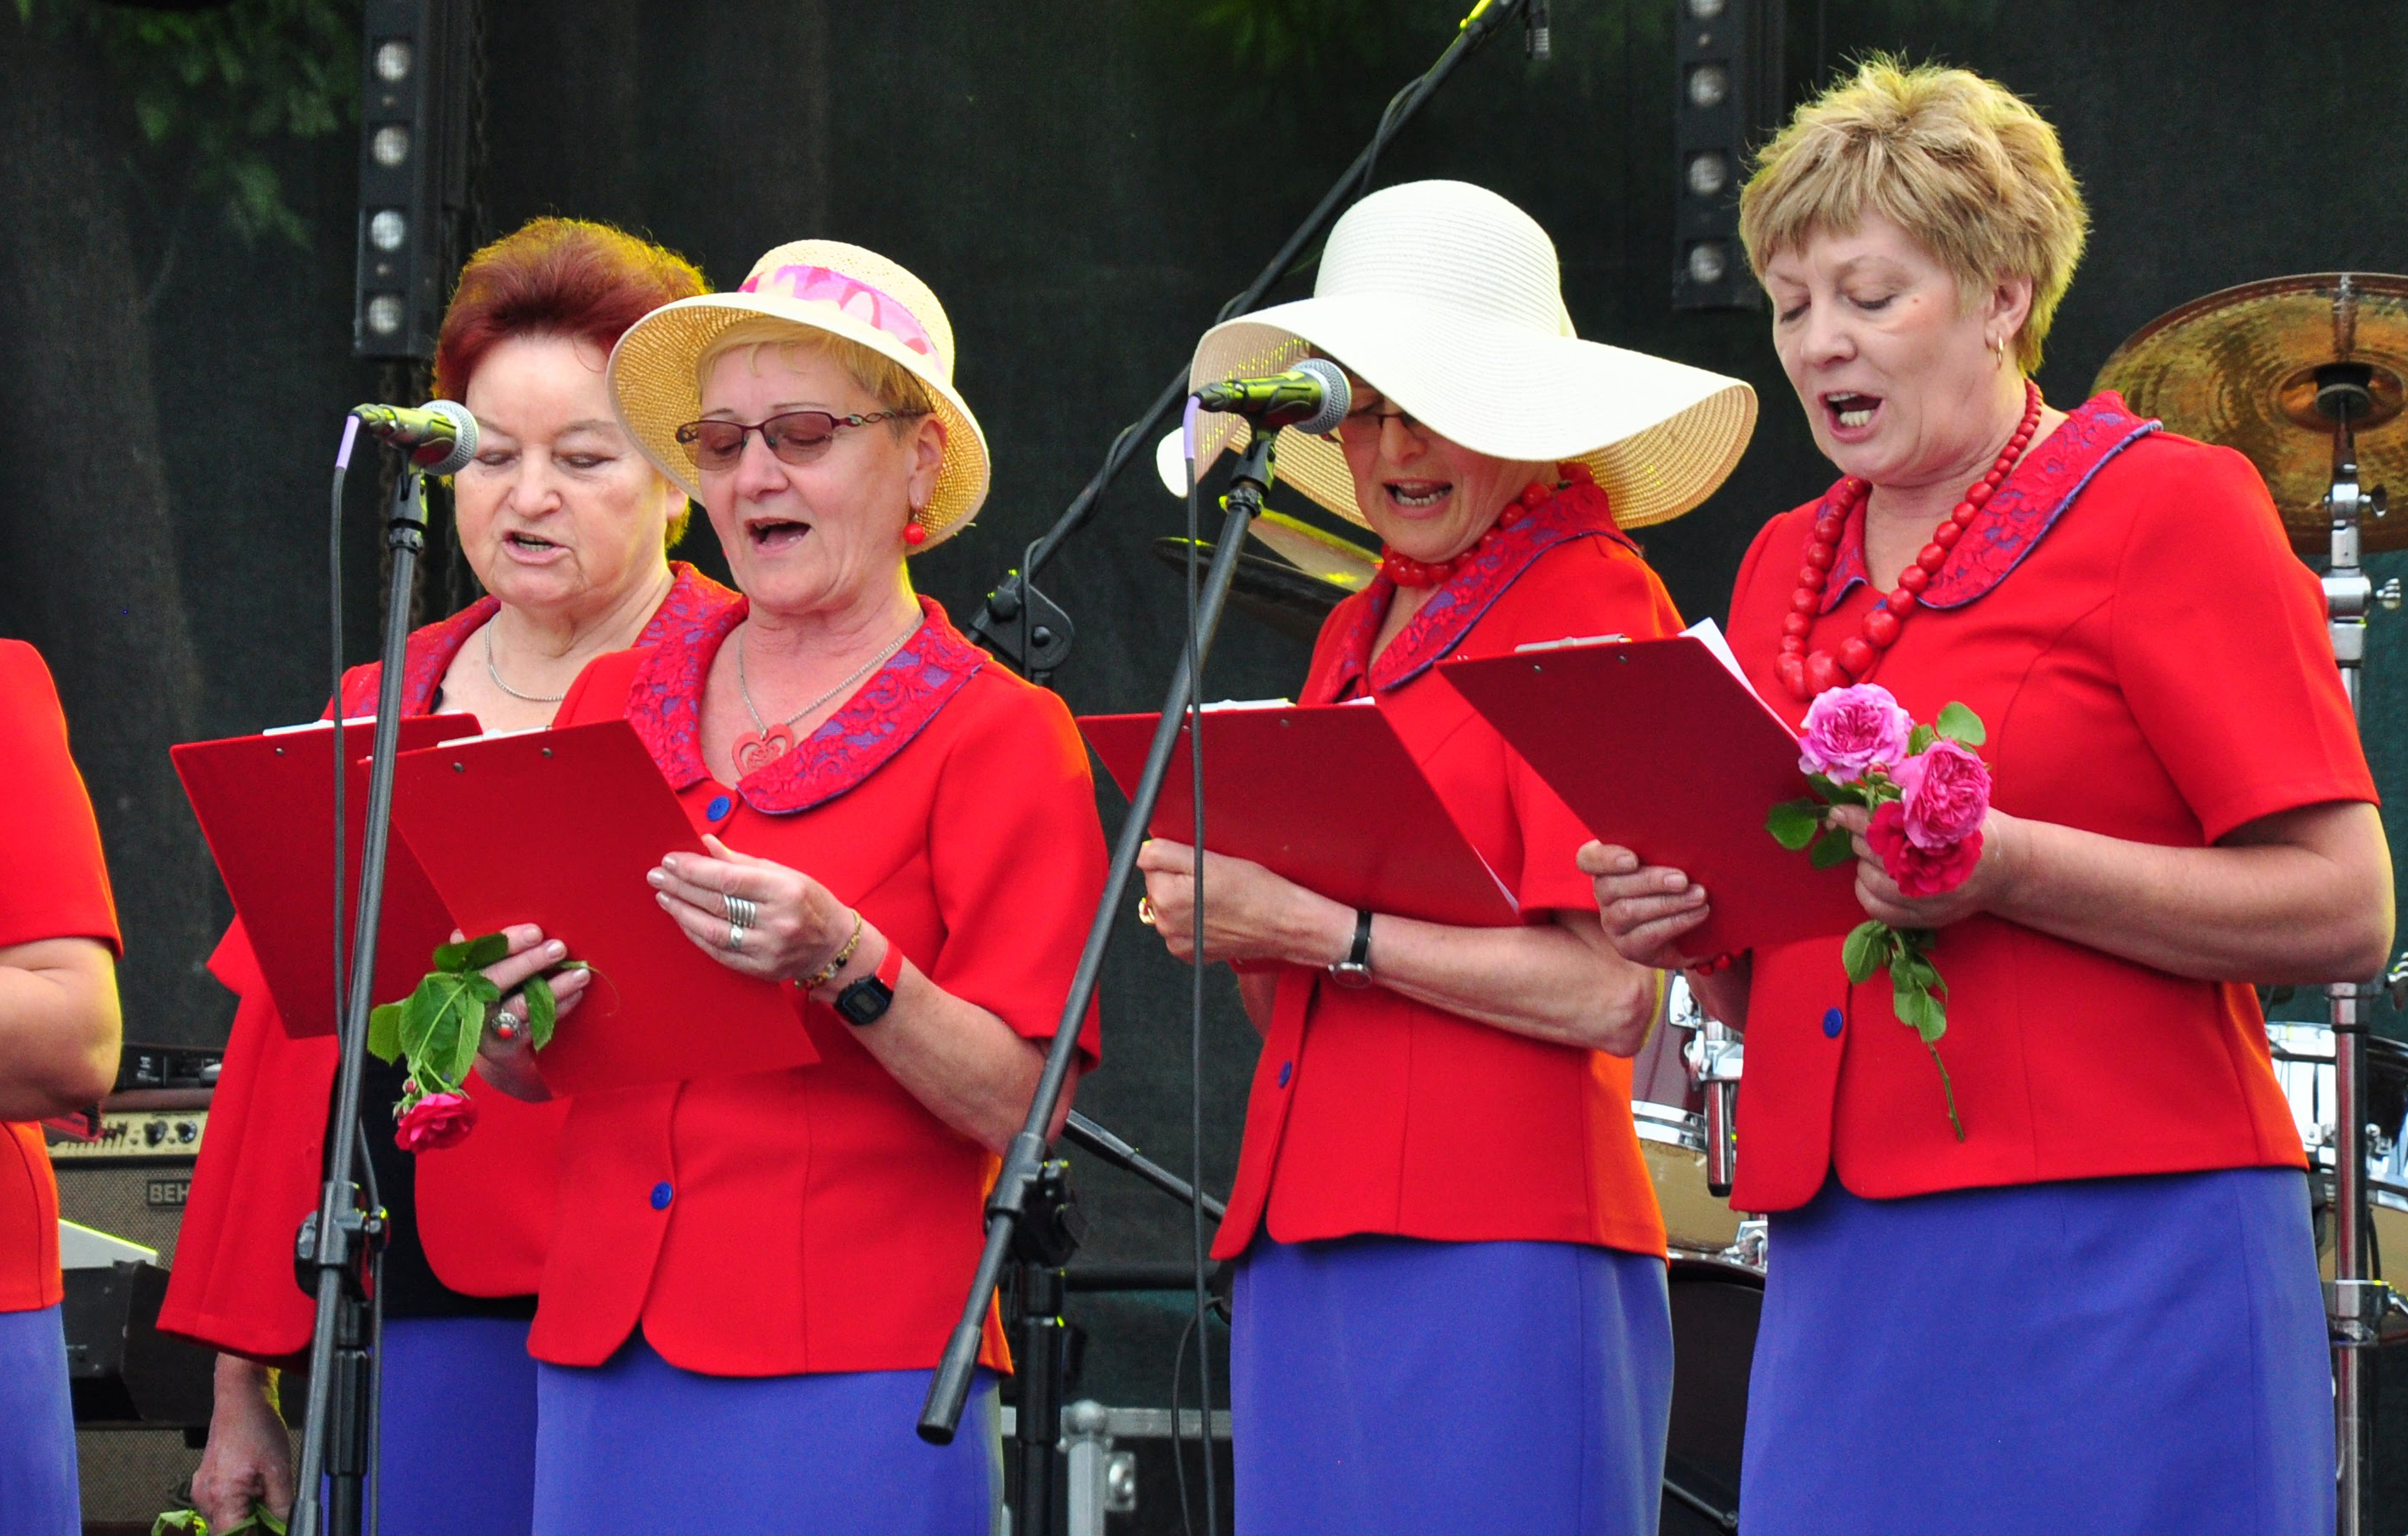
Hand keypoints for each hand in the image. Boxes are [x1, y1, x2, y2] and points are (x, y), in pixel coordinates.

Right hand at [191, 1358, 291, 1530]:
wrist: (240, 1399)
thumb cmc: (257, 1427)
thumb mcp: (280, 1471)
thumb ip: (282, 1507)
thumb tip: (287, 1528)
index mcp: (221, 1497)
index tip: (273, 1531)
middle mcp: (204, 1498)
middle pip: (228, 1533)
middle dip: (252, 1529)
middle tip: (274, 1516)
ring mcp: (201, 1491)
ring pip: (224, 1522)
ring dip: (245, 1518)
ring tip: (265, 1496)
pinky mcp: (204, 1485)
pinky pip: (220, 1507)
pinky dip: (238, 1507)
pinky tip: (255, 1491)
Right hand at [465, 925, 587, 1099]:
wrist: (492, 1050)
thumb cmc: (491, 997)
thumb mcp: (481, 973)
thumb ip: (482, 951)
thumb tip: (464, 932)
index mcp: (458, 976)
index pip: (478, 954)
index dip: (507, 942)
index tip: (536, 932)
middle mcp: (466, 1002)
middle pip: (496, 979)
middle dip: (529, 962)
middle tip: (559, 948)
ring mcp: (485, 1027)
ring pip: (521, 1005)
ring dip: (554, 988)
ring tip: (581, 974)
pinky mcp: (504, 1048)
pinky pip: (535, 1025)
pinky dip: (557, 1009)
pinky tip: (576, 994)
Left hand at [650, 834, 858, 984]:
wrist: (834, 946)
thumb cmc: (809, 902)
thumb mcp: (784, 873)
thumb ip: (741, 862)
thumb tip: (704, 844)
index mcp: (785, 891)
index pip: (728, 879)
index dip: (695, 870)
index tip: (671, 860)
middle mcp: (777, 922)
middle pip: (717, 904)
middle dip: (681, 888)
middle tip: (657, 876)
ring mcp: (768, 949)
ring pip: (713, 931)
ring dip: (683, 912)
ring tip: (664, 897)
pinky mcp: (761, 969)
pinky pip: (719, 952)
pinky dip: (697, 935)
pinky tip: (683, 920)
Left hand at [1135, 839, 1349, 967]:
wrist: (1283, 924)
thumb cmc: (1255, 891)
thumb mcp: (1209, 859)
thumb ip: (1165, 853)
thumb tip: (1140, 853)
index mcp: (1166, 897)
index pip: (1151, 864)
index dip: (1177, 859)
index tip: (1200, 865)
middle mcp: (1166, 924)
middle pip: (1159, 887)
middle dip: (1180, 880)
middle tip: (1213, 881)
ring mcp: (1178, 943)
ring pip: (1171, 907)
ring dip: (1187, 900)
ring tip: (1218, 899)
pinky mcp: (1191, 953)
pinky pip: (1182, 928)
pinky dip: (1194, 920)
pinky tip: (1217, 916)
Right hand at [1577, 841, 1711, 968]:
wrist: (1693, 926)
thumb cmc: (1679, 880)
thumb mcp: (1670, 861)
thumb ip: (1664, 849)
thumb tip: (1682, 836)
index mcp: (1607, 865)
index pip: (1587, 859)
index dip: (1605, 859)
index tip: (1632, 860)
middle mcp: (1603, 894)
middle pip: (1610, 886)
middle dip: (1650, 881)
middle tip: (1682, 879)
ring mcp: (1612, 924)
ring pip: (1629, 911)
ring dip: (1668, 902)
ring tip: (1698, 895)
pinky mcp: (1628, 947)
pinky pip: (1647, 935)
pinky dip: (1676, 922)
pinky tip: (1698, 913)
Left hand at [1828, 804, 2018, 927]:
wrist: (2008, 868)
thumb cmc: (1975, 828)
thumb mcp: (1952, 804)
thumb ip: (1914, 796)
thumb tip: (1870, 785)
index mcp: (1945, 835)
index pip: (1888, 826)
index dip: (1858, 818)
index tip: (1838, 812)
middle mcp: (1938, 871)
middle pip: (1877, 853)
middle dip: (1863, 838)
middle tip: (1864, 829)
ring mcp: (1932, 900)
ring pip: (1872, 882)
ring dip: (1863, 864)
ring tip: (1873, 852)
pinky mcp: (1926, 919)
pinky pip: (1879, 910)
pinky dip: (1866, 892)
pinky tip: (1870, 877)